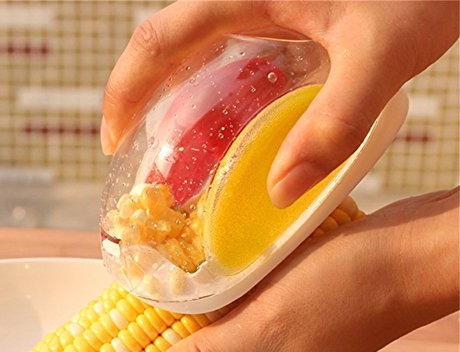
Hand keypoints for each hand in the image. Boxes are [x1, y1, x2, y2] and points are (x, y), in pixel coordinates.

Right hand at [101, 0, 457, 206]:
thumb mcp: (380, 53)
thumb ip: (336, 121)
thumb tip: (281, 191)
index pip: (158, 41)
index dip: (124, 91)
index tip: (113, 140)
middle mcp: (243, 1)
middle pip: (168, 52)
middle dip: (143, 105)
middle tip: (142, 160)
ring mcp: (262, 13)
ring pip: (199, 60)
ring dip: (180, 107)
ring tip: (179, 156)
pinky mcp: (283, 26)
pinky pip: (233, 65)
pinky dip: (220, 102)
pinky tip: (233, 134)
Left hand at [127, 188, 458, 351]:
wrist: (411, 250)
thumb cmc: (345, 288)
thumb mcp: (268, 326)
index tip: (132, 324)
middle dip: (176, 326)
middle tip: (152, 286)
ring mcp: (291, 328)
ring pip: (229, 323)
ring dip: (203, 300)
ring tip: (180, 266)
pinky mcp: (302, 299)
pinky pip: (252, 298)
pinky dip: (231, 283)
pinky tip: (224, 257)